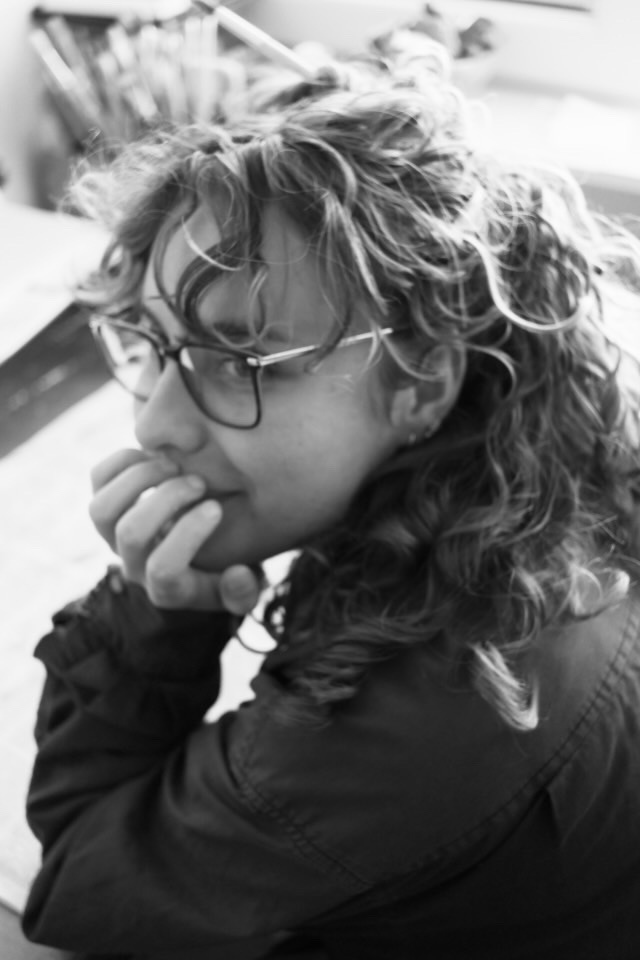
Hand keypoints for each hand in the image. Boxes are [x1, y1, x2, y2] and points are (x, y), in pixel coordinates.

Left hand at [89, 449, 260, 613]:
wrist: (194, 551)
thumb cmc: (224, 567)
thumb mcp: (243, 587)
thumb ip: (244, 592)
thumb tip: (237, 575)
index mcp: (166, 588)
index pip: (164, 569)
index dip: (188, 534)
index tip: (216, 508)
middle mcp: (133, 564)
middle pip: (131, 533)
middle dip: (166, 499)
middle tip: (199, 482)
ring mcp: (113, 536)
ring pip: (101, 509)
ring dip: (139, 479)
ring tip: (174, 465)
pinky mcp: (106, 505)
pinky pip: (98, 480)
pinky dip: (124, 461)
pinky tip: (157, 455)